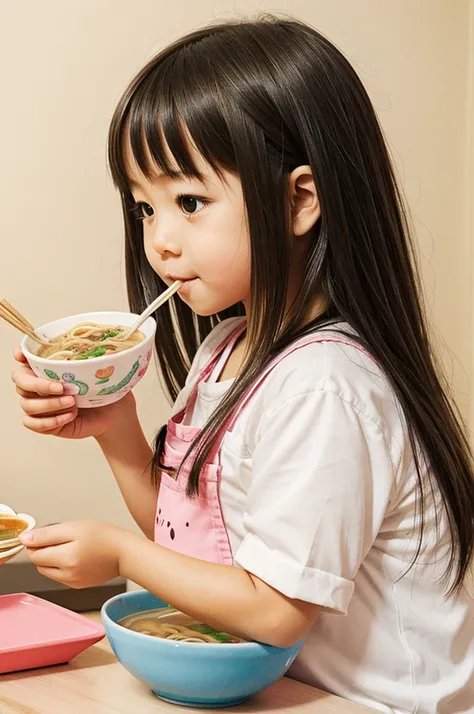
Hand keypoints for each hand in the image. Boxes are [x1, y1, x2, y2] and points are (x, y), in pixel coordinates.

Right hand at [12, 347, 136, 439]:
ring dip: (50, 404)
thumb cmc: (105, 390)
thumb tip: (110, 351)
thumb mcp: (105, 372)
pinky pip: (34, 423)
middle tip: (61, 387)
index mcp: (49, 368)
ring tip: (72, 403)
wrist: (114, 415)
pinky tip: (69, 416)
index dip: (21, 356)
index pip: (26, 359)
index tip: (22, 355)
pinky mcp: (45, 424)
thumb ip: (104, 360)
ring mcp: (40, 405)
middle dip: (38, 384)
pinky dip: (50, 421)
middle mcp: (40, 386)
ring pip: (27, 405)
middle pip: (21, 382)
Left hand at [20, 521, 125, 588]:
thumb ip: (47, 534)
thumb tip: (24, 539)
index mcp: (66, 558)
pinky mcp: (77, 585)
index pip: (34, 553)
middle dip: (44, 550)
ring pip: (47, 571)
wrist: (124, 552)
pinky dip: (61, 566)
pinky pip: (59, 576)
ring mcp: (72, 582)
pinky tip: (75, 556)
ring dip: (51, 559)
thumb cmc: (104, 536)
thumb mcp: (74, 527)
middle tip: (62, 538)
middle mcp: (67, 574)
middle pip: (39, 563)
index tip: (47, 533)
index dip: (36, 541)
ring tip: (69, 547)